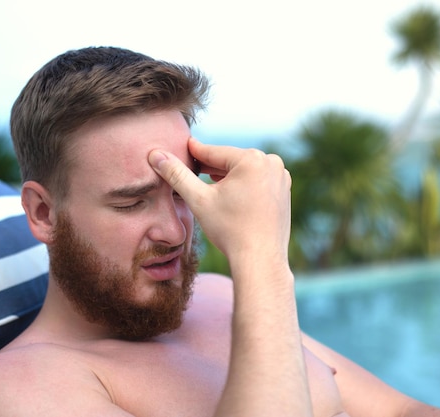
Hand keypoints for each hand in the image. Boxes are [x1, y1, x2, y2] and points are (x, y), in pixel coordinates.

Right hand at [148, 138, 291, 263]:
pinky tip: (230, 197)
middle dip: (210, 168)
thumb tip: (155, 155)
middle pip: (230, 161)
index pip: (213, 153)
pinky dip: (242, 186)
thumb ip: (177, 175)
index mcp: (252, 159)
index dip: (193, 152)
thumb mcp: (198, 200)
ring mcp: (281, 177)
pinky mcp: (284, 191)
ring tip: (209, 185)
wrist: (260, 260)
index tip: (181, 147)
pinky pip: (257, 181)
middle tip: (191, 169)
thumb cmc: (229, 230)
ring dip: (226, 177)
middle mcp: (271, 163)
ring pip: (244, 172)